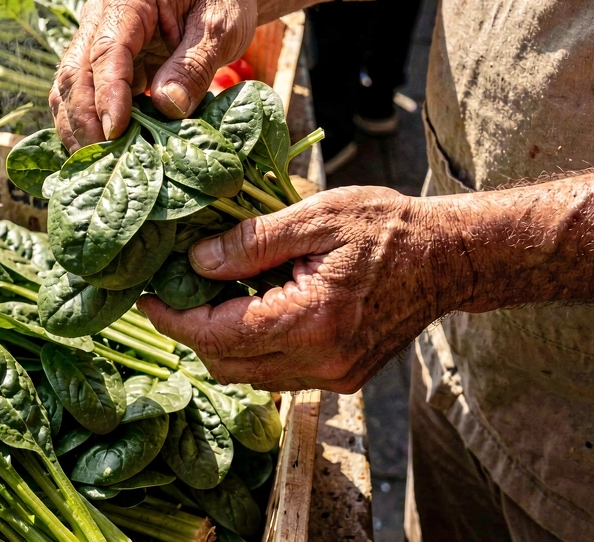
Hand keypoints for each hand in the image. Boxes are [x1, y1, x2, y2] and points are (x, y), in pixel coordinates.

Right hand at [50, 0, 256, 150]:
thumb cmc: (223, 2)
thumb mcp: (219, 32)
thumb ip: (193, 68)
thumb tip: (168, 107)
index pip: (107, 51)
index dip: (108, 94)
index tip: (115, 131)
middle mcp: (100, 16)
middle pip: (76, 72)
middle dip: (84, 119)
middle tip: (101, 159)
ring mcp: (94, 39)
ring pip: (69, 87)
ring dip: (77, 127)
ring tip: (96, 163)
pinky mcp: (100, 64)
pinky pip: (82, 96)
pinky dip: (86, 125)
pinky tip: (99, 152)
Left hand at [138, 186, 459, 392]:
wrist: (447, 258)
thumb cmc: (387, 227)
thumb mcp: (317, 216)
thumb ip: (252, 242)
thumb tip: (196, 262)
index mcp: (312, 321)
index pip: (218, 335)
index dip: (173, 318)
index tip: (146, 296)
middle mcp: (321, 362)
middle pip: (226, 364)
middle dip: (190, 331)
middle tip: (171, 290)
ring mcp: (334, 377)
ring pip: (248, 375)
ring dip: (219, 341)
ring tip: (208, 295)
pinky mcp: (341, 378)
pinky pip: (276, 373)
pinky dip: (251, 346)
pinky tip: (250, 308)